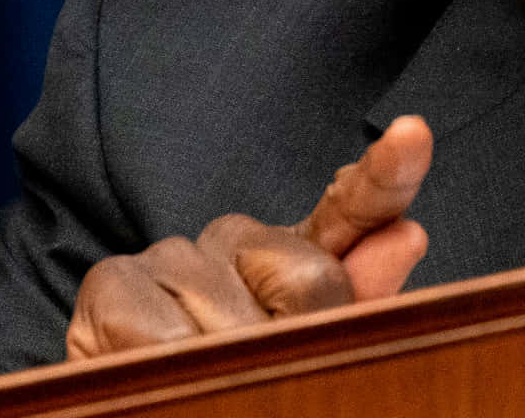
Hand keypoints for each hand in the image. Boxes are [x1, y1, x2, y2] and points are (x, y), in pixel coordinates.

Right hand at [66, 115, 432, 358]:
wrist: (132, 407)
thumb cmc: (232, 387)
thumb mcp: (302, 357)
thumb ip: (360, 306)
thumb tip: (408, 234)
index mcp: (297, 258)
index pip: (354, 207)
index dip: (386, 173)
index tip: (413, 135)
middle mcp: (237, 240)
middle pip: (308, 277)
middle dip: (296, 342)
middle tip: (258, 376)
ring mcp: (174, 256)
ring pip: (237, 318)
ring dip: (228, 369)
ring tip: (200, 385)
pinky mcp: (111, 283)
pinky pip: (166, 339)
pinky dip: (173, 373)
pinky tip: (155, 375)